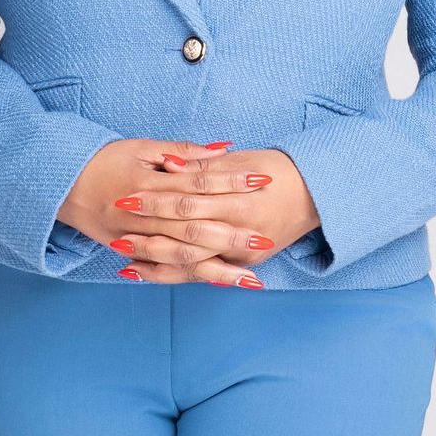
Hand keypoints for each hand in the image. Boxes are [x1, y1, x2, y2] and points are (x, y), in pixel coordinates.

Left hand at [103, 139, 320, 283]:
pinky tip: (150, 274)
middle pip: (186, 237)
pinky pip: (205, 273)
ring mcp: (245, 252)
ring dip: (158, 263)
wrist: (319, 194)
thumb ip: (205, 167)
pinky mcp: (246, 263)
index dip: (156, 200)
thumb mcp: (245, 160)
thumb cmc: (281, 170)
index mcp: (240, 201)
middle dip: (150, 237)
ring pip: (193, 263)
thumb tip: (167, 166)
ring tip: (125, 262)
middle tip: (117, 234)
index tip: (127, 197)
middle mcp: (242, 231)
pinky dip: (176, 274)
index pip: (189, 202)